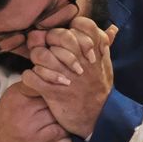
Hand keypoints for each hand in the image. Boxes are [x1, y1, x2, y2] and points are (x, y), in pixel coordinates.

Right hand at [0, 81, 66, 141]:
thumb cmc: (6, 117)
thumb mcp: (13, 96)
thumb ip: (29, 86)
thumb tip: (51, 75)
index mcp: (18, 93)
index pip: (43, 82)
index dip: (56, 83)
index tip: (66, 85)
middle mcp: (24, 107)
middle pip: (53, 98)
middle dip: (63, 100)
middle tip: (72, 100)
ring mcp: (30, 125)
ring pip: (57, 114)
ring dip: (65, 115)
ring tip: (71, 114)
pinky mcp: (36, 140)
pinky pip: (58, 131)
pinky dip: (65, 129)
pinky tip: (66, 127)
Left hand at [23, 17, 117, 138]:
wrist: (98, 117)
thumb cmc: (99, 88)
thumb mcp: (106, 64)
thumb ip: (105, 44)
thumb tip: (112, 28)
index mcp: (93, 50)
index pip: (80, 24)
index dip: (70, 29)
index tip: (67, 39)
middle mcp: (80, 60)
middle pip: (55, 36)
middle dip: (48, 42)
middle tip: (49, 51)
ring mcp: (66, 76)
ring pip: (40, 55)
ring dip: (37, 59)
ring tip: (42, 66)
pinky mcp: (53, 92)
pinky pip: (32, 77)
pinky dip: (30, 77)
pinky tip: (36, 80)